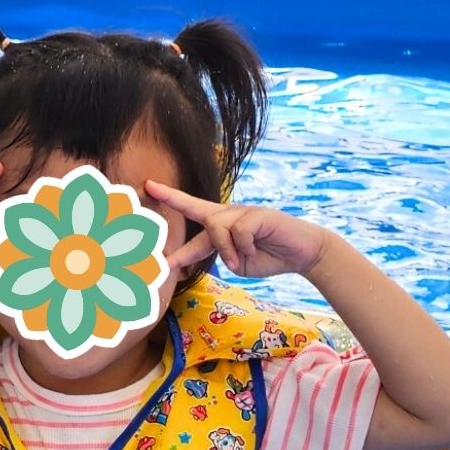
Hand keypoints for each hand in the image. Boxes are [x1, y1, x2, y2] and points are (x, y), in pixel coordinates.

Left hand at [145, 181, 329, 277]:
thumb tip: (204, 249)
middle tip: (147, 186)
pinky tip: (256, 249)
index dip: (170, 201)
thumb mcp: (237, 262)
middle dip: (172, 198)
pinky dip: (243, 248)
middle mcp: (229, 214)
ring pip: (217, 228)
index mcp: (221, 226)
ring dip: (226, 251)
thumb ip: (218, 254)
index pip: (192, 212)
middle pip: (196, 208)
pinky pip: (238, 232)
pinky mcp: (258, 214)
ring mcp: (243, 212)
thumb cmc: (268, 257)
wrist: (301, 254)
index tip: (148, 188)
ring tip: (240, 262)